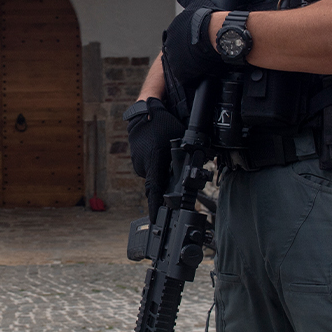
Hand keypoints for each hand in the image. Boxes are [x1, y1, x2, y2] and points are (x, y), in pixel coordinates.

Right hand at [126, 98, 184, 220]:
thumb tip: (196, 170)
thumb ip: (184, 158)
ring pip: (152, 174)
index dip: (155, 206)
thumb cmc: (165, 124)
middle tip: (174, 172)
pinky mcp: (135, 159)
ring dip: (160, 170)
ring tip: (164, 156)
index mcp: (154, 160)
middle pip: (157, 183)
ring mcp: (137, 162)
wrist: (145, 111)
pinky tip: (158, 152)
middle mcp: (143, 164)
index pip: (154, 189)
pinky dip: (154, 164)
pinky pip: (147, 167)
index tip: (154, 219)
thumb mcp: (180, 139)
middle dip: (166, 180)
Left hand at [161, 0, 225, 90]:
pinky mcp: (181, 71)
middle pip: (180, 53)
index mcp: (172, 31)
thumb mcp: (194, 1)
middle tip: (204, 51)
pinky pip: (188, 76)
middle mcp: (169, 44)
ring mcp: (174, 58)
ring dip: (193, 64)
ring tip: (207, 59)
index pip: (178, 40)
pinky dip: (195, 74)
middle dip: (190, 53)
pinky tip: (204, 68)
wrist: (215, 32)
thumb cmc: (207, 17)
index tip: (198, 41)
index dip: (189, 41)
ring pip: (184, 65)